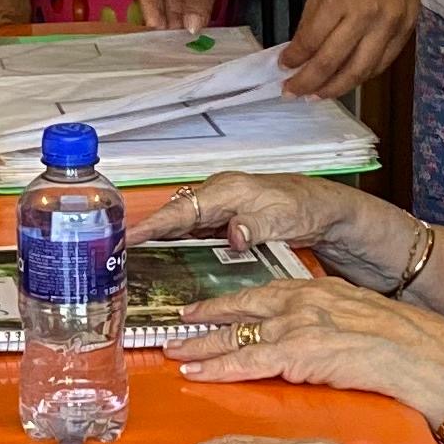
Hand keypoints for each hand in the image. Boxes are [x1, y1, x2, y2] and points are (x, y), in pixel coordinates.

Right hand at [135, 171, 373, 259]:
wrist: (327, 209)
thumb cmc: (308, 208)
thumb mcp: (284, 219)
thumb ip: (256, 227)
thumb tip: (232, 234)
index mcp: (228, 190)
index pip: (182, 209)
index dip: (153, 224)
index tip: (128, 236)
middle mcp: (220, 194)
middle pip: (175, 214)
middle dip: (147, 230)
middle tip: (116, 248)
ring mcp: (222, 205)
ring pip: (182, 221)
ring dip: (159, 236)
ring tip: (131, 253)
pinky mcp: (227, 217)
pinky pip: (195, 228)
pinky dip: (178, 239)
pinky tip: (166, 253)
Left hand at [173, 280, 443, 421]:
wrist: (434, 359)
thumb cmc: (411, 348)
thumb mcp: (364, 322)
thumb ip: (333, 324)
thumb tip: (314, 341)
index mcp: (323, 291)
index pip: (267, 292)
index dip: (231, 302)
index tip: (204, 308)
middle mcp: (308, 300)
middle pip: (244, 307)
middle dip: (206, 317)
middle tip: (175, 326)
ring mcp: (303, 324)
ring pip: (240, 333)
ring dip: (203, 345)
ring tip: (174, 352)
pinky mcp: (303, 352)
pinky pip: (251, 360)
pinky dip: (220, 366)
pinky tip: (198, 372)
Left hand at [280, 0, 437, 98]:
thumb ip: (311, 13)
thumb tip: (298, 46)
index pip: (312, 40)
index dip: (294, 59)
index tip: (283, 67)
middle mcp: (366, 16)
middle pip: (332, 62)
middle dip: (307, 82)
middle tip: (291, 92)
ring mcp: (389, 27)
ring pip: (359, 71)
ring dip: (334, 89)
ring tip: (315, 95)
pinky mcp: (405, 33)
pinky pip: (380, 64)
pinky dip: (360, 77)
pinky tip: (344, 81)